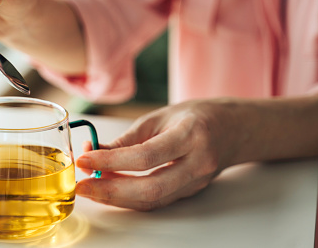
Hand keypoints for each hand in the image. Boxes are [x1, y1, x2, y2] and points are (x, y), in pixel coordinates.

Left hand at [75, 99, 240, 210]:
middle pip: (149, 189)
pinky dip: (131, 198)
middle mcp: (197, 164)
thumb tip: (95, 152)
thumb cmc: (198, 116)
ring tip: (91, 188)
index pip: (145, 156)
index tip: (84, 160)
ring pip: (152, 201)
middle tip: (82, 186)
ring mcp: (197, 182)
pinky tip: (111, 190)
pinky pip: (157, 201)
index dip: (110, 162)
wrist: (235, 129)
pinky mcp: (191, 192)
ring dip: (117, 198)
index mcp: (191, 136)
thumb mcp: (161, 116)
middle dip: (109, 191)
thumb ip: (129, 138)